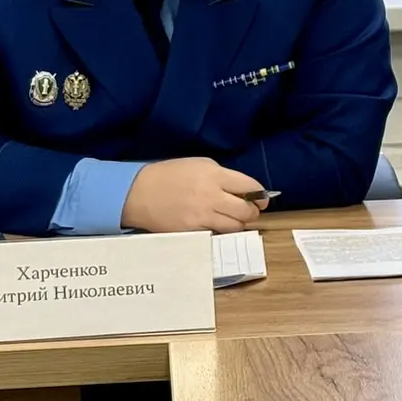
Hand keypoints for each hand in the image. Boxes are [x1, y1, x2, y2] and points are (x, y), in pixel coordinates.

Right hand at [120, 158, 265, 233]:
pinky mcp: (193, 232)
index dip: (260, 195)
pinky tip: (217, 224)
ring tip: (234, 219)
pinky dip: (222, 231)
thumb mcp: (199, 165)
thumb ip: (223, 176)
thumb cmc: (171, 175)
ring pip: (235, 226)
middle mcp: (212, 196)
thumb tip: (243, 190)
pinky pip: (217, 235)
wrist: (140, 193)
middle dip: (253, 212)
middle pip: (246, 211)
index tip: (261, 198)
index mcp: (215, 175)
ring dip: (239, 224)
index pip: (250, 186)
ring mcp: (202, 217)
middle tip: (250, 211)